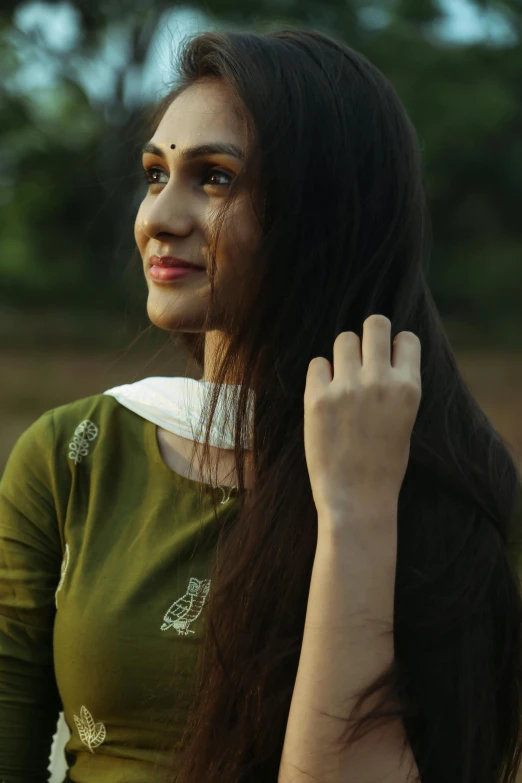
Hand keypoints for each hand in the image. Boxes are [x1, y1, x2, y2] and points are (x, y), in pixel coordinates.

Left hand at [303, 315, 421, 525]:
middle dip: (370, 333)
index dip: (395, 345)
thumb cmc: (383, 465)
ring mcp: (348, 387)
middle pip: (375, 324)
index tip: (387, 359)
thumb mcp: (404, 422)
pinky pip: (317, 364)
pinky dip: (321, 375)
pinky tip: (325, 395)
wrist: (357, 500)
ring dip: (343, 354)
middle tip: (363, 354)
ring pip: (344, 339)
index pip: (406, 338)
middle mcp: (380, 381)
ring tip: (343, 380)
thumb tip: (381, 357)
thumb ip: (395, 387)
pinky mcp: (318, 398)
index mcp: (409, 388)